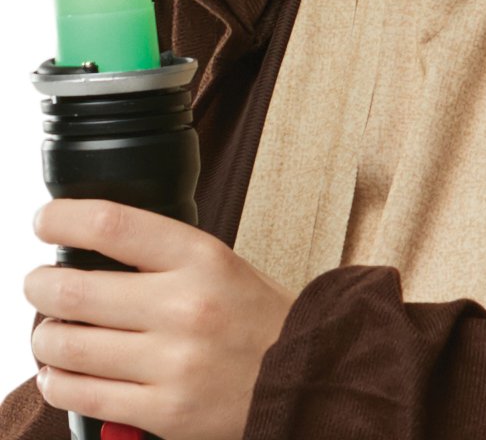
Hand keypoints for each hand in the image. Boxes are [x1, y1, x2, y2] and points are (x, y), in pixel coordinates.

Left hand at [24, 198, 296, 439]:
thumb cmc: (253, 317)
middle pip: (75, 290)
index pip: (113, 224)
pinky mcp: (164, 411)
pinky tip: (60, 373)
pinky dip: (57, 383)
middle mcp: (185, 307)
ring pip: (69, 347)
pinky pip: (84, 396)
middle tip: (37, 283)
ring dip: (44, 338)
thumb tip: (86, 248)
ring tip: (49, 332)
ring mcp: (172, 363)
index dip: (64, 218)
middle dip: (39, 286)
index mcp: (200, 257)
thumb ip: (159, 255)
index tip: (45, 220)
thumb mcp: (217, 263)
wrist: (303, 375)